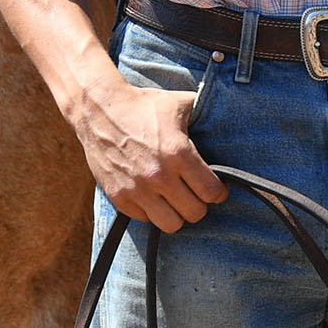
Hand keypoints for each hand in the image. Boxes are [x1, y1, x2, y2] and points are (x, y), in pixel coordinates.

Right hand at [71, 77, 227, 232]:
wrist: (98, 109)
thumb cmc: (142, 105)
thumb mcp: (180, 104)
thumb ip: (205, 114)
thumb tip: (230, 117)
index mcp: (179, 153)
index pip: (211, 192)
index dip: (218, 192)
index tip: (215, 189)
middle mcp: (159, 175)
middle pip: (195, 213)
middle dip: (199, 203)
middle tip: (194, 193)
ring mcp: (137, 189)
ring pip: (171, 224)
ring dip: (176, 213)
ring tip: (175, 200)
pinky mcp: (119, 196)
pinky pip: (144, 219)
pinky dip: (151, 211)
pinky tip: (153, 196)